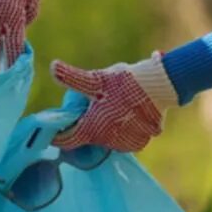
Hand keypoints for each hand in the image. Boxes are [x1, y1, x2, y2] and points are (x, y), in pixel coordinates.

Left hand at [50, 57, 173, 152]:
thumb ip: (72, 78)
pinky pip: (125, 137)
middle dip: (86, 124)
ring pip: (107, 137)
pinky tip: (125, 113)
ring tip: (110, 106)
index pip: (66, 140)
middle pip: (88, 137)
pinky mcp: (141, 141)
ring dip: (105, 127)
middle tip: (90, 106)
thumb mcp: (95, 79)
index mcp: (92, 130)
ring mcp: (126, 144)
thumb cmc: (124, 83)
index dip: (58, 134)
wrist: (159, 86)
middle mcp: (108, 142)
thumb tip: (52, 67)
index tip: (55, 126)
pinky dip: (122, 128)